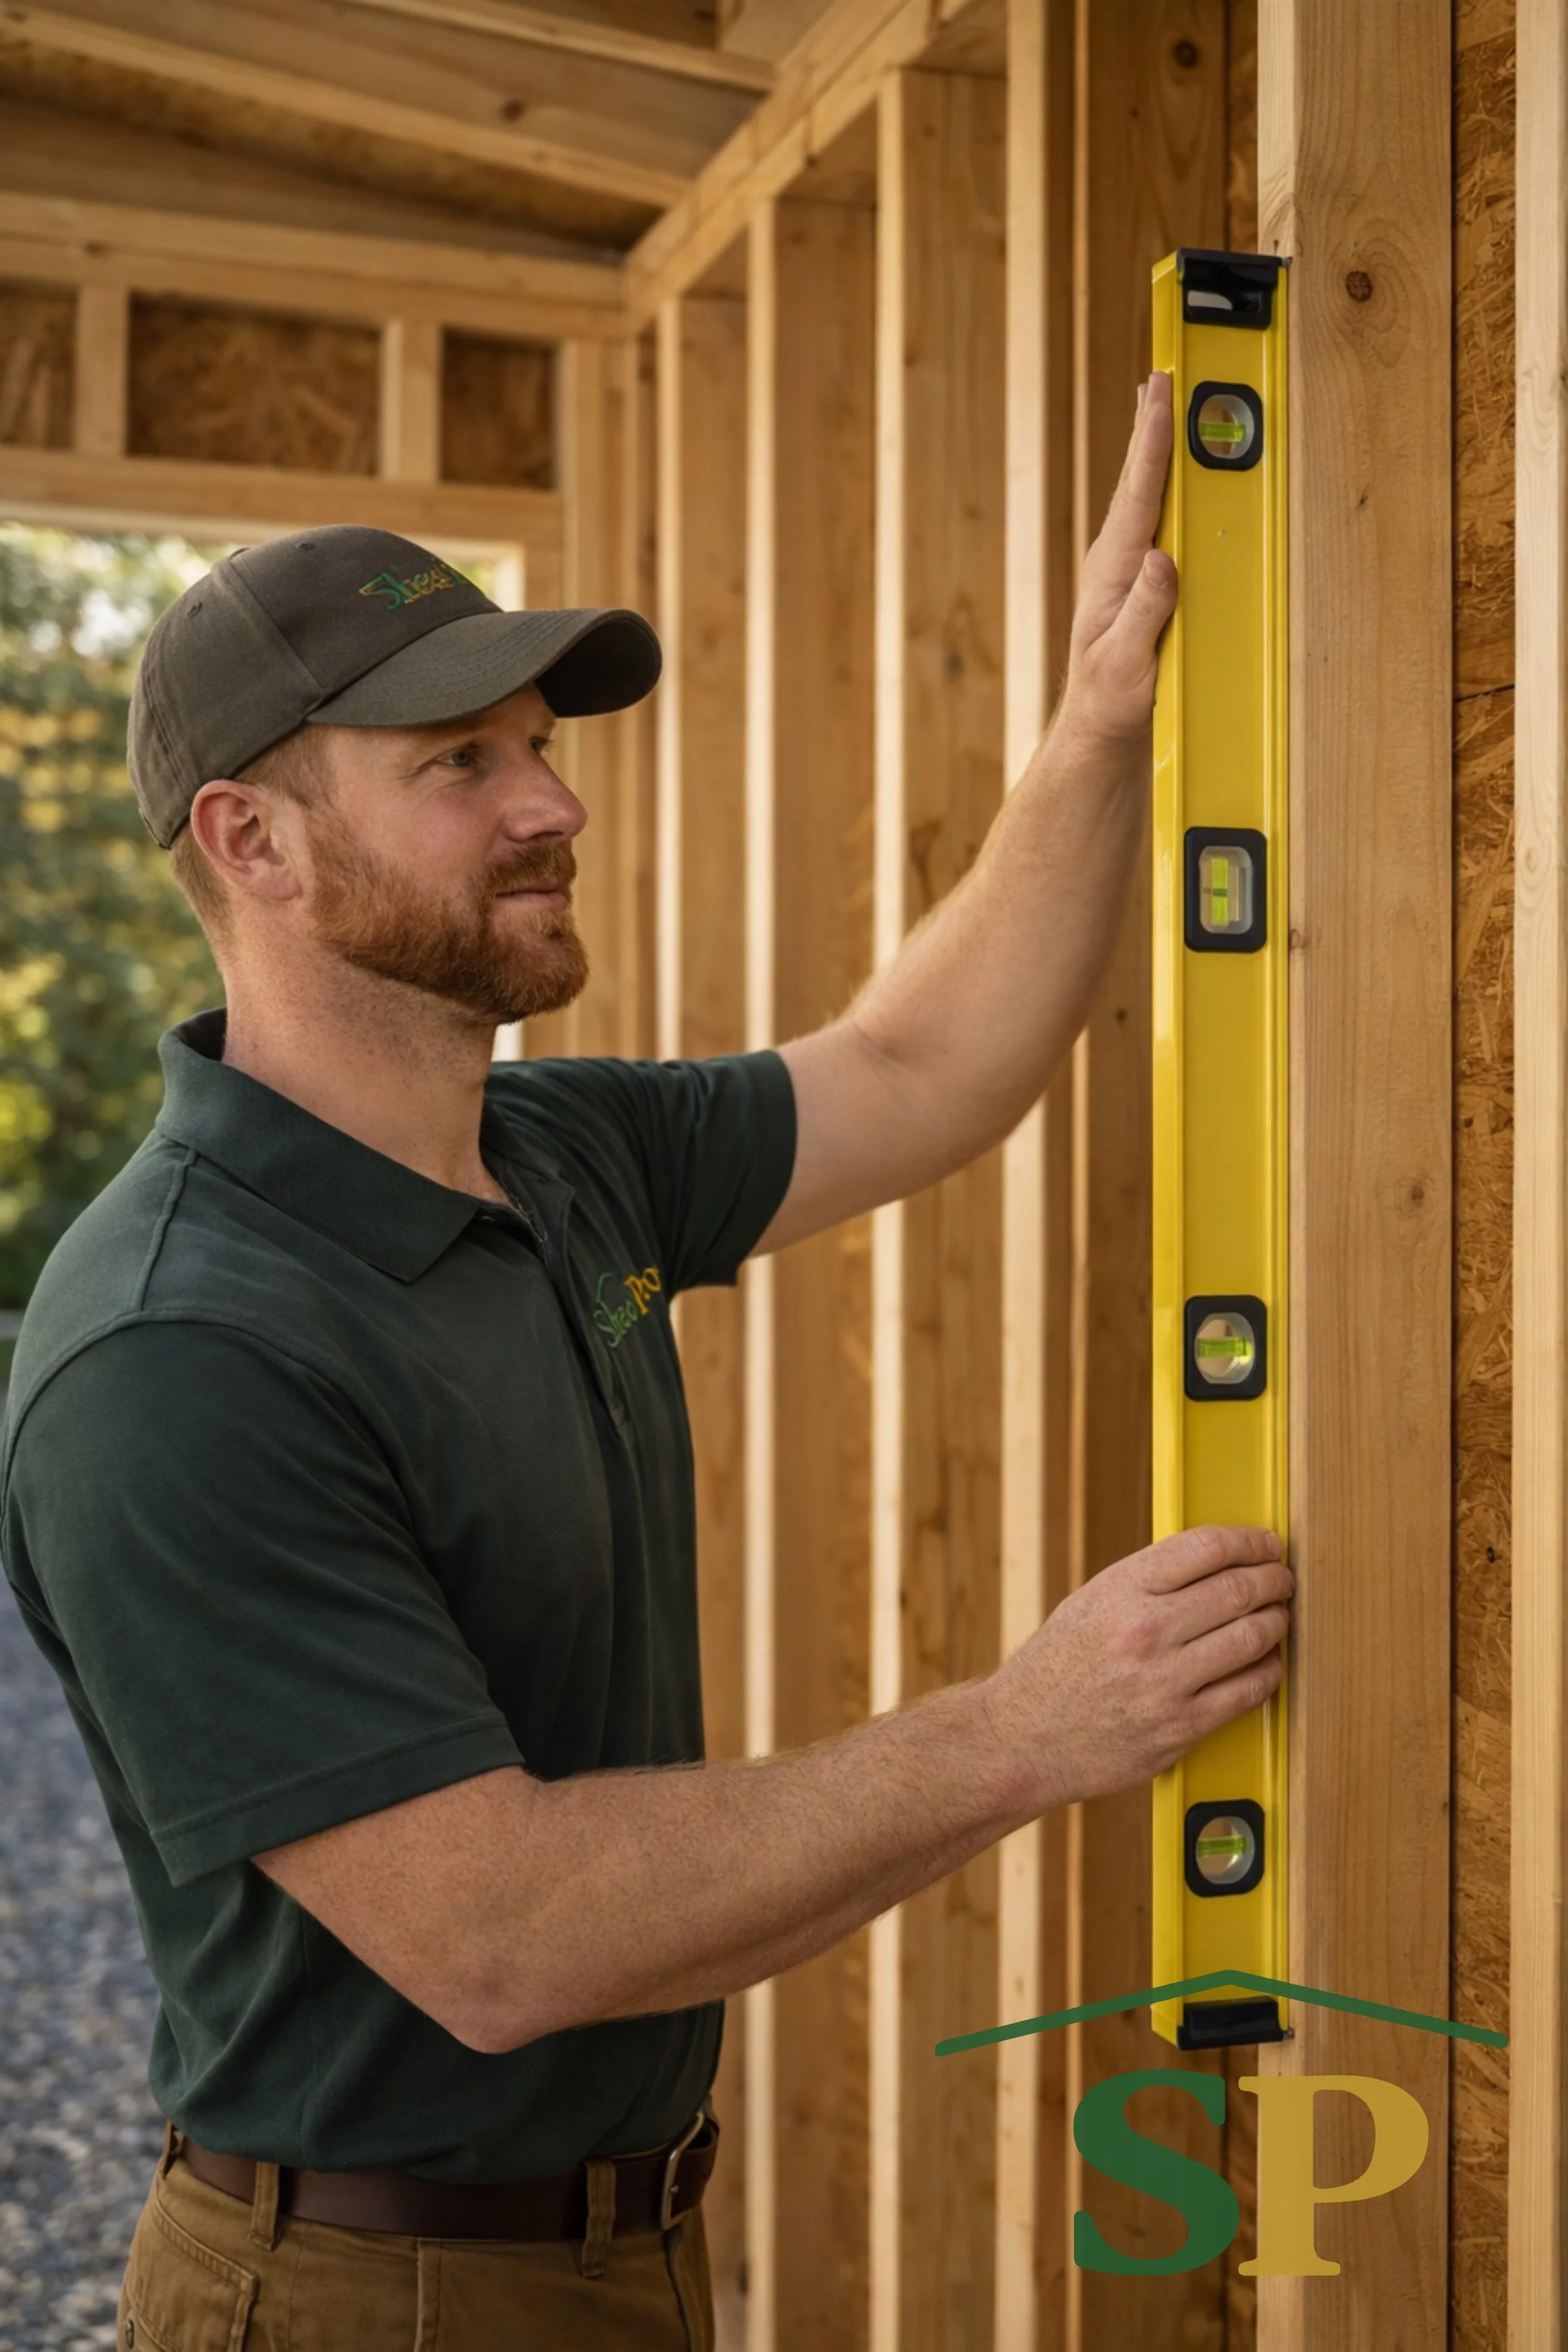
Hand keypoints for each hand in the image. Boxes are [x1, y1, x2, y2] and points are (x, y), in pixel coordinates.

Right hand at [980, 1523, 1290, 1811]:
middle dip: (1273, 1579)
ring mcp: (1165, 1682)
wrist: (1022, 1739)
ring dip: (1277, 1622)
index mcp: (1120, 1590)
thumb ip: (1147, 1582)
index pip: (1205, 1547)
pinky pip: (1249, 1691)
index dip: (1249, 1541)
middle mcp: (1145, 1631)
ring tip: (1278, 1617)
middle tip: (1281, 1580)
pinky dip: (1268, 1671)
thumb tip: (1212, 1564)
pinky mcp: (1181, 1727)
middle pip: (1238, 1589)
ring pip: (1252, 1637)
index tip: (1266, 1544)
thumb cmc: (1055, 1670)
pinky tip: (1266, 1662)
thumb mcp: (1089, 1603)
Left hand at [1057, 371, 1179, 744]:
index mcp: (1111, 575)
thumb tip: (1160, 558)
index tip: (1159, 394)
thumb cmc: (1109, 705)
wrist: (1100, 736)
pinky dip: (1164, 491)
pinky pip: (1158, 527)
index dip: (1150, 443)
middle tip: (1159, 375)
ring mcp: (1127, 575)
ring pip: (1146, 501)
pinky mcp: (1140, 589)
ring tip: (1160, 405)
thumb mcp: (1126, 666)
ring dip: (1155, 452)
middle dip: (1149, 428)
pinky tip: (1174, 477)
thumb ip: (1143, 612)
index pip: (1136, 497)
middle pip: (1137, 484)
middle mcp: (1116, 565)